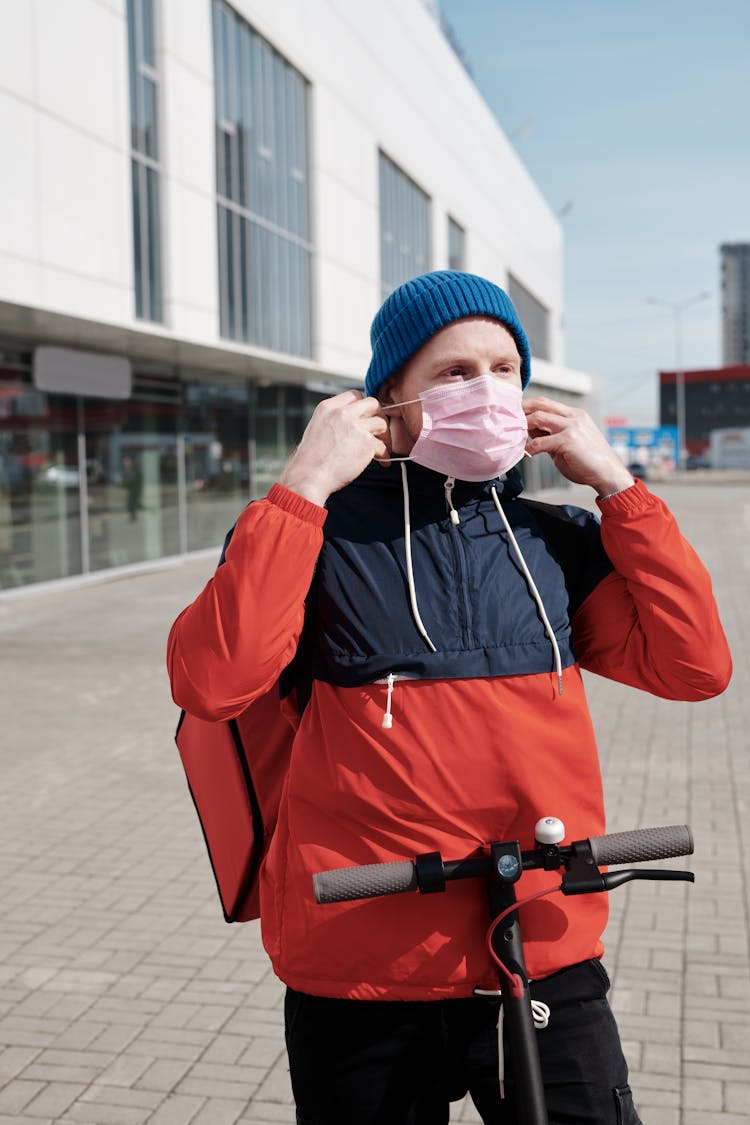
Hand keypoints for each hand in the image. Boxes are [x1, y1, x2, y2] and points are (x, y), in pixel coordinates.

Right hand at [279, 391, 389, 505]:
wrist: (309, 477)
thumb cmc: (311, 460)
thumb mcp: (317, 428)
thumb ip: (335, 420)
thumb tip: (355, 422)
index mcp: (328, 407)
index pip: (354, 395)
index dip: (364, 406)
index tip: (367, 416)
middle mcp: (342, 413)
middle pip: (372, 403)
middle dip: (379, 415)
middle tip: (379, 429)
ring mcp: (355, 426)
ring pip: (381, 422)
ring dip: (385, 436)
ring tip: (382, 447)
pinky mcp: (366, 443)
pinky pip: (382, 446)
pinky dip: (384, 454)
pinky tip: (381, 461)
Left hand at [523, 397, 634, 495]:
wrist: (608, 474)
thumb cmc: (588, 461)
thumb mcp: (567, 443)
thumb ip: (550, 435)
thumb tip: (530, 432)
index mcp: (575, 415)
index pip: (547, 403)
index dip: (528, 407)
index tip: (514, 414)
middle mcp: (574, 417)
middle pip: (541, 404)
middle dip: (522, 409)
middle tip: (507, 418)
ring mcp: (572, 426)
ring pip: (539, 417)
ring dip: (523, 425)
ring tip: (513, 434)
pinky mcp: (569, 440)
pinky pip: (541, 442)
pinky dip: (529, 447)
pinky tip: (524, 453)